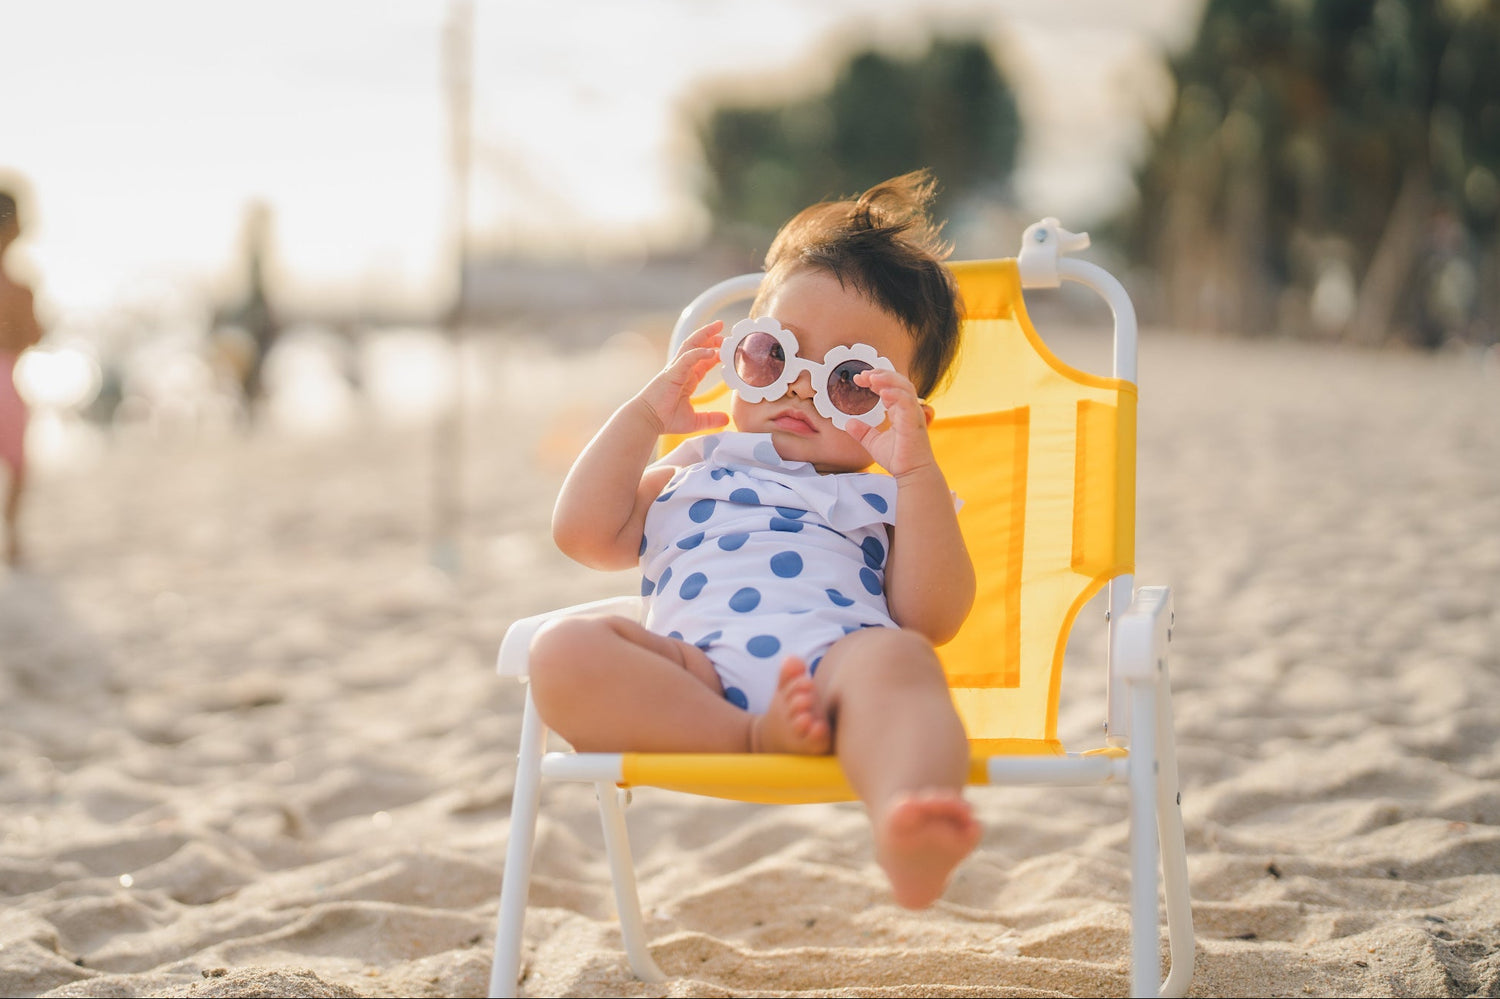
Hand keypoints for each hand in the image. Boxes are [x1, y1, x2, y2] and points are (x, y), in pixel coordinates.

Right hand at [635, 321, 730, 435]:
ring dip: (705, 334)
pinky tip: (711, 351)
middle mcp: (681, 370)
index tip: (728, 349)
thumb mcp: (694, 421)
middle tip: (725, 332)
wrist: (647, 420)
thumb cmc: (665, 419)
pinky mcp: (672, 373)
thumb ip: (711, 419)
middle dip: (711, 337)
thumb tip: (727, 419)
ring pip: (691, 345)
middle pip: (697, 346)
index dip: (715, 353)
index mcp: (687, 378)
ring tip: (718, 327)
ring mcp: (676, 369)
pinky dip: (699, 352)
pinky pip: (687, 358)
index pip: (703, 360)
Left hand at [843, 368, 936, 478]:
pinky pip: (907, 403)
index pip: (889, 387)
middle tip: (863, 374)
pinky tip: (883, 392)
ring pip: (904, 387)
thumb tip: (848, 423)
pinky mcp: (914, 423)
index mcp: (900, 410)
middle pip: (898, 382)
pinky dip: (896, 395)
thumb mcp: (874, 443)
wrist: (912, 474)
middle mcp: (908, 409)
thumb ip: (863, 432)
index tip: (859, 379)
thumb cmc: (899, 458)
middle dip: (880, 374)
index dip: (875, 380)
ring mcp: (913, 414)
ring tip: (871, 377)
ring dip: (888, 379)